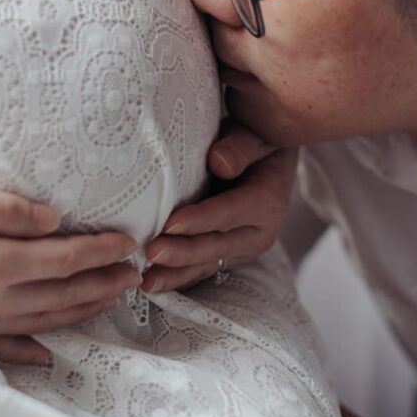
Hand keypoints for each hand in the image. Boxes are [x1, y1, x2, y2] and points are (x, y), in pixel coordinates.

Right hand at [0, 172, 139, 364]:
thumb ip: (3, 210)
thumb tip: (53, 222)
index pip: (63, 261)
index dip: (100, 253)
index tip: (130, 244)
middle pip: (60, 297)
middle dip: (102, 285)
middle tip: (137, 276)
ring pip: (39, 324)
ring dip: (79, 313)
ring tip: (110, 301)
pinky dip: (29, 352)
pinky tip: (47, 355)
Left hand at [141, 122, 295, 292]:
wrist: (268, 156)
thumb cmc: (256, 138)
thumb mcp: (255, 133)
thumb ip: (239, 145)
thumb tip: (218, 161)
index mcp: (269, 200)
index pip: (230, 212)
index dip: (201, 220)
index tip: (170, 224)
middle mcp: (259, 231)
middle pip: (217, 245)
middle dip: (183, 252)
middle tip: (151, 253)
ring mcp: (242, 248)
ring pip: (207, 264)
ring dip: (176, 274)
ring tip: (146, 282)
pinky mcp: (226, 254)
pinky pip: (201, 269)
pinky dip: (177, 277)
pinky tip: (152, 284)